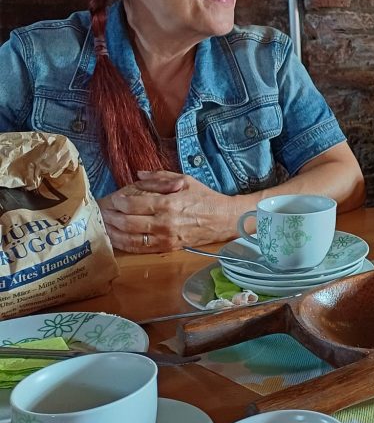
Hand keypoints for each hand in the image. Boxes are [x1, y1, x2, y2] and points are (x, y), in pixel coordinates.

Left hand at [98, 170, 233, 252]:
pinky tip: (115, 239)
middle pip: (127, 222)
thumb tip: (139, 174)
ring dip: (113, 232)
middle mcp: (164, 222)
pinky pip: (140, 248)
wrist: (223, 219)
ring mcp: (164, 237)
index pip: (132, 204)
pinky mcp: (167, 248)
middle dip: (110, 216)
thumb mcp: (185, 180)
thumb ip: (160, 177)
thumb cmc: (205, 197)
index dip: (118, 202)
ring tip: (103, 225)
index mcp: (168, 203)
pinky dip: (124, 244)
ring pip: (129, 238)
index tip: (112, 198)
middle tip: (101, 212)